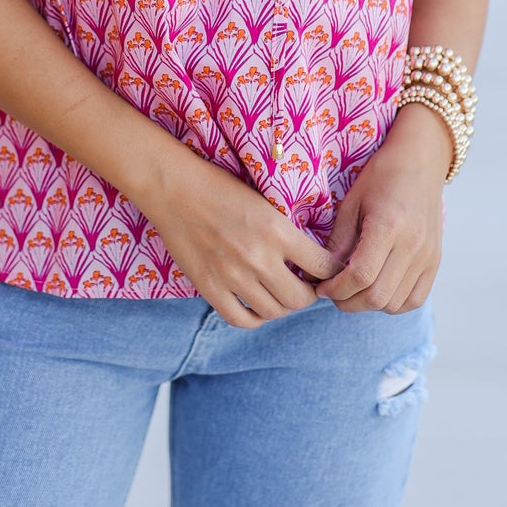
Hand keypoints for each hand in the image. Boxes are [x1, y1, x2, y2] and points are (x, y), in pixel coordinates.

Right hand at [143, 147, 343, 328]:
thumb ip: (286, 231)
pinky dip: (254, 318)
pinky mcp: (209, 287)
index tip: (329, 272)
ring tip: (279, 294)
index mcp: (277, 231)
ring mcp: (232, 276)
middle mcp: (258, 257)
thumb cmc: (221, 187)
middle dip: (308, 295)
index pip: (323, 267)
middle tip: (305, 286)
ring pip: (273, 311)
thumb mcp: (264, 202)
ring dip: (281, 306)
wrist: (174, 189)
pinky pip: (241, 319)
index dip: (332, 272)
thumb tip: (311, 259)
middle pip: (300, 298)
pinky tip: (256, 306)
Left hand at [317, 105, 448, 313]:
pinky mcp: (435, 261)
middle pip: (377, 296)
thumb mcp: (352, 203)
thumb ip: (338, 242)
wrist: (421, 161)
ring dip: (369, 304)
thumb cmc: (381, 176)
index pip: (361, 276)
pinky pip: (415, 299)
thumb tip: (320, 275)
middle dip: (348, 301)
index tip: (321, 287)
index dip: (336, 289)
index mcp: (389, 226)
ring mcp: (428, 256)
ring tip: (353, 289)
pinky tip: (378, 289)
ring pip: (395, 304)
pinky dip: (393, 303)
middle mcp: (413, 245)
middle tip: (333, 292)